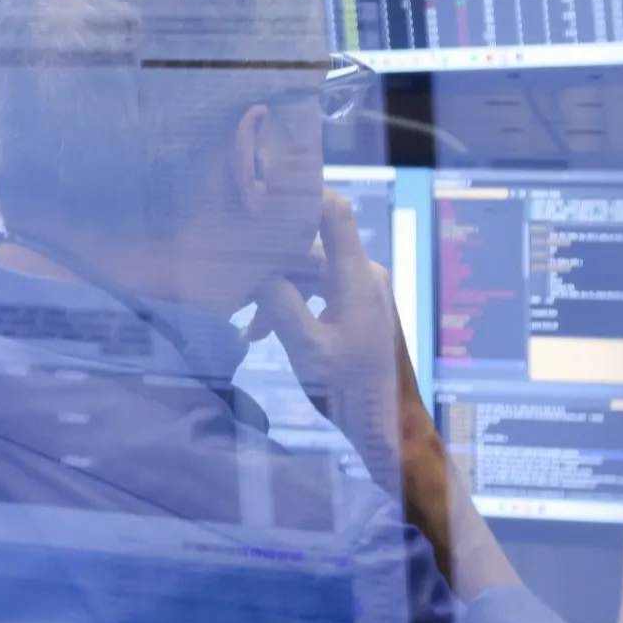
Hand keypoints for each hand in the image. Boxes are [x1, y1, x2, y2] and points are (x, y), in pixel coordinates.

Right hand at [245, 191, 422, 494]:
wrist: (392, 432)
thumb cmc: (354, 395)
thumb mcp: (307, 351)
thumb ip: (280, 305)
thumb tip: (259, 274)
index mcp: (356, 278)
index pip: (333, 212)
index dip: (301, 193)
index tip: (263, 189)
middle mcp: (365, 276)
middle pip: (310, 247)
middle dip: (269, 262)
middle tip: (231, 282)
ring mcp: (364, 293)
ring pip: (311, 273)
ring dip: (277, 292)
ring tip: (247, 327)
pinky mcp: (360, 311)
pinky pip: (320, 293)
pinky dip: (293, 306)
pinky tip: (265, 334)